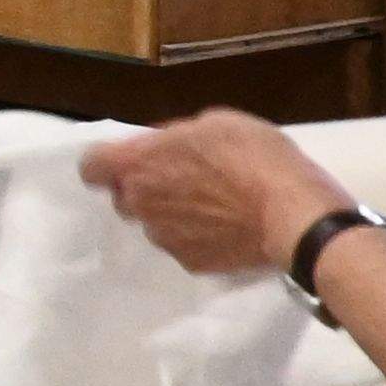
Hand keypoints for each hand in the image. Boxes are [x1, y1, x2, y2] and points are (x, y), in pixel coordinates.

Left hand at [80, 110, 342, 278]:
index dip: (106, 162)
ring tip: (212, 205)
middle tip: (184, 179)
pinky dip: (196, 237)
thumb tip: (163, 144)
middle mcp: (140, 204)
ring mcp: (163, 238)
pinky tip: (226, 227)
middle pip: (124, 196)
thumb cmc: (256, 158)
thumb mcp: (217, 123)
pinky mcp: (188, 262)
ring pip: (153, 223)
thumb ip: (176, 136)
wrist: (295, 216)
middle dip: (144, 188)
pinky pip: (181, 245)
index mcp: (138, 164)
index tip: (128, 160)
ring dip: (170, 214)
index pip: (90, 167)